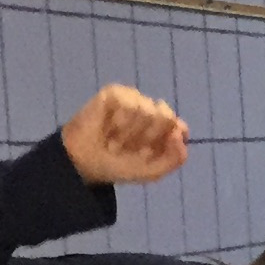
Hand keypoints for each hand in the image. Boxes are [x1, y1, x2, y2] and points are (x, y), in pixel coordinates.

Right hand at [60, 84, 187, 184]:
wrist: (85, 164)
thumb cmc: (118, 166)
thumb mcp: (153, 171)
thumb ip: (176, 158)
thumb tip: (179, 132)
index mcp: (164, 129)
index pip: (179, 128)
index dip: (165, 144)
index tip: (148, 155)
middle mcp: (151, 110)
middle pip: (166, 117)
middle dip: (147, 138)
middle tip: (129, 148)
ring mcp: (134, 100)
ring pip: (147, 111)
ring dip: (129, 134)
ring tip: (115, 141)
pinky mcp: (115, 93)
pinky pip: (129, 104)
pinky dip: (119, 123)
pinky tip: (108, 129)